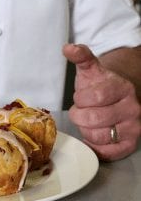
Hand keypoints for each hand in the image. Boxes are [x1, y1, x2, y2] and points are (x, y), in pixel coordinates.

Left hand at [63, 44, 140, 160]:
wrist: (119, 99)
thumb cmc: (99, 86)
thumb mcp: (90, 70)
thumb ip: (81, 57)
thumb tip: (68, 48)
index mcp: (122, 88)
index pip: (94, 97)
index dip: (81, 99)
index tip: (81, 97)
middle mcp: (133, 109)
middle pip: (93, 119)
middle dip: (80, 115)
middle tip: (82, 111)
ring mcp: (133, 128)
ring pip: (98, 136)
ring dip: (86, 130)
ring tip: (90, 121)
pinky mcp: (130, 145)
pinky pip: (106, 152)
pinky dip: (95, 145)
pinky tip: (94, 135)